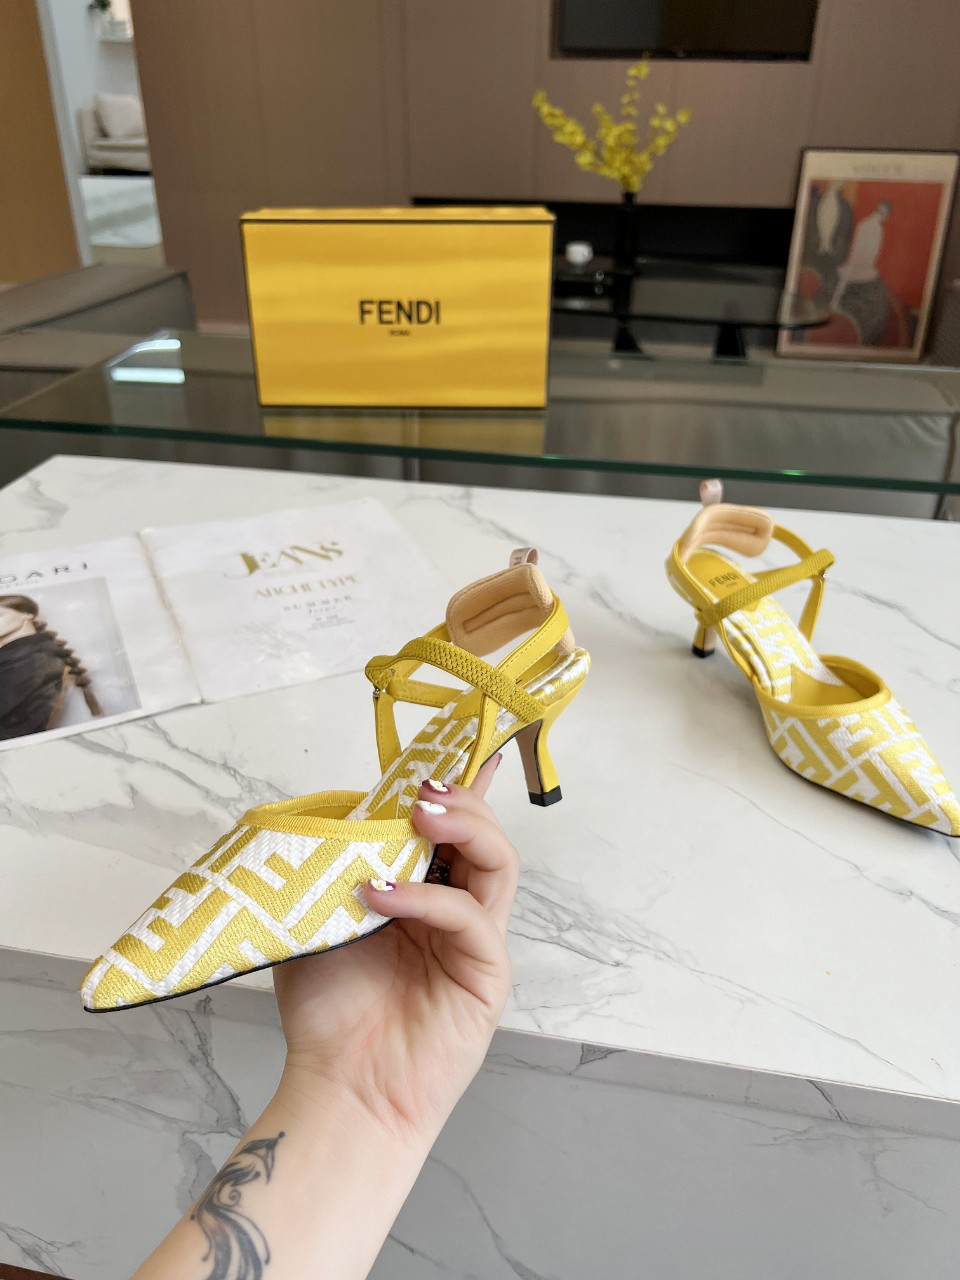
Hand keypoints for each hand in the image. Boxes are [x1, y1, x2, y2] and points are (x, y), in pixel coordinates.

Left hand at [273, 754, 518, 1145]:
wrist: (339, 1089)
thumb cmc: (329, 1011)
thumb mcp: (317, 918)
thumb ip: (333, 867)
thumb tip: (329, 810)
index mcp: (426, 895)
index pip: (454, 830)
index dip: (461, 786)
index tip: (452, 746)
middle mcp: (458, 912)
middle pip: (487, 836)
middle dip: (461, 799)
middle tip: (420, 790)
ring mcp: (476, 942)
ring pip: (499, 863)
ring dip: (464, 827)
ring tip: (419, 814)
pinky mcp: (486, 975)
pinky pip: (470, 919)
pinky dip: (428, 898)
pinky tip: (381, 894)